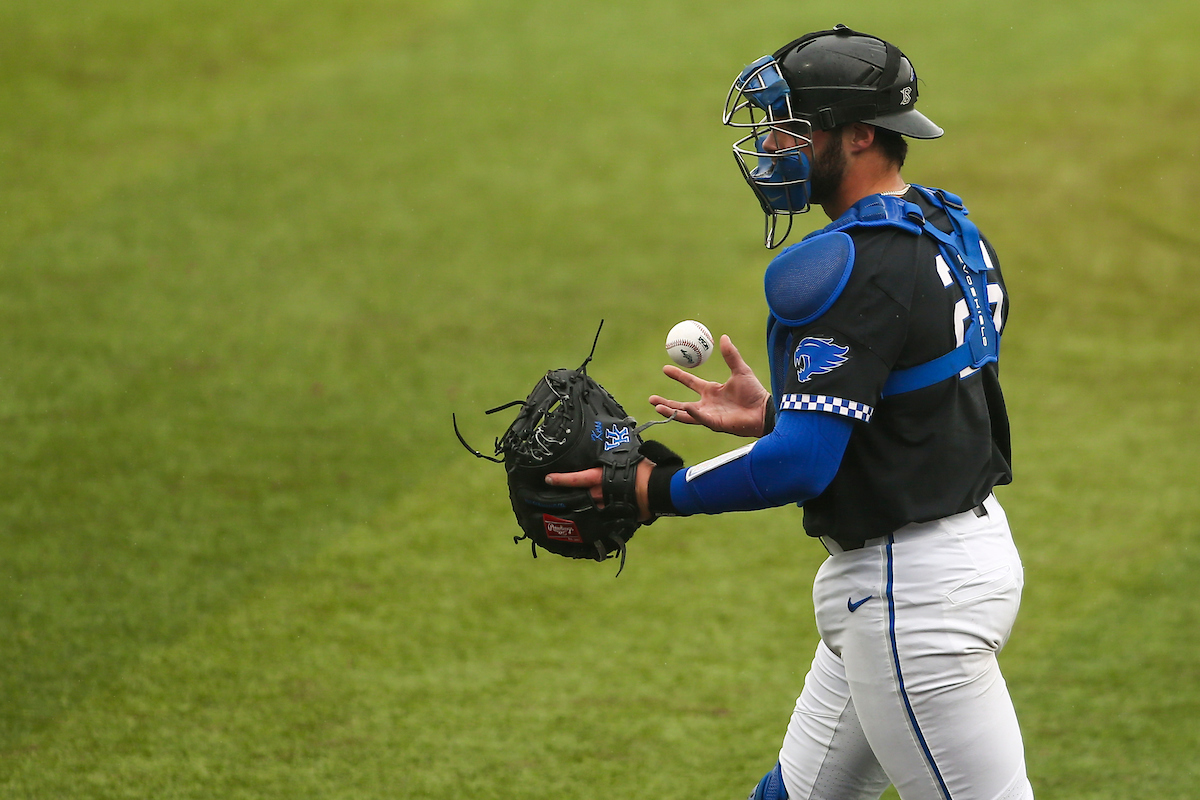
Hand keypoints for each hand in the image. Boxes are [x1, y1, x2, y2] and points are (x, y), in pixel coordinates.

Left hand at [544, 459, 655, 520]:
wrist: (660, 489)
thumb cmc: (645, 470)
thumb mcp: (629, 456)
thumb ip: (618, 454)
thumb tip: (618, 439)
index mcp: (600, 478)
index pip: (575, 479)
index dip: (560, 479)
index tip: (547, 479)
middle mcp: (600, 494)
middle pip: (579, 496)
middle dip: (569, 497)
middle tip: (556, 498)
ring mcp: (608, 507)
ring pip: (591, 507)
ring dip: (587, 506)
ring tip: (578, 506)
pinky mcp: (618, 516)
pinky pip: (606, 516)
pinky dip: (602, 515)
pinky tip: (599, 517)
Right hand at [648, 335, 769, 437]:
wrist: (764, 410)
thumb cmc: (754, 392)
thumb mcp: (740, 370)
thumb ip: (731, 355)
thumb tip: (724, 337)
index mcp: (711, 391)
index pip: (690, 383)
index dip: (677, 375)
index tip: (665, 368)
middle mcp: (707, 405)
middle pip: (681, 404)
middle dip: (665, 402)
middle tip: (651, 399)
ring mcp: (710, 416)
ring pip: (685, 414)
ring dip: (671, 411)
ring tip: (657, 407)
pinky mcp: (715, 424)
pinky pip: (701, 418)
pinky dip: (693, 413)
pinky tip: (687, 407)